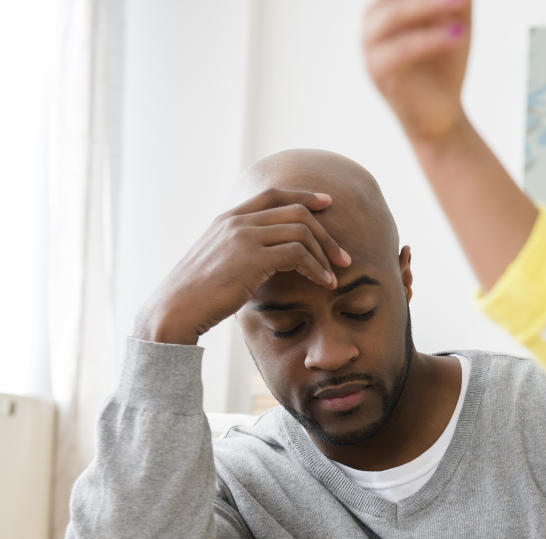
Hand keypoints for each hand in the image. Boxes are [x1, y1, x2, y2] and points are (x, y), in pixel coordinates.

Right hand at [135, 189, 350, 344]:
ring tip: (335, 275)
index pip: (273, 194)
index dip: (304, 195)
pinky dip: (317, 268)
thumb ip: (243, 251)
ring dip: (325, 254)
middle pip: (296, 211)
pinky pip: (298, 253)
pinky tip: (324, 283)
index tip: (327, 203)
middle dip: (325, 233)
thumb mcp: (220, 262)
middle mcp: (237, 221)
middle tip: (343, 257)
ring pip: (301, 231)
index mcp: (228, 218)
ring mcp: (243, 236)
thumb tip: (271, 258)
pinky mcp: (251, 257)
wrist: (174, 310)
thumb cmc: (199, 295)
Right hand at [363, 0, 471, 146]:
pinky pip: (402, 49)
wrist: (443, 115)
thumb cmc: (447, 64)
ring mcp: (370, 45)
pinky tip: (459, 35)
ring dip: (428, 6)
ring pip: (393, 16)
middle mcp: (373, 20)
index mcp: (387, 5)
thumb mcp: (457, 21)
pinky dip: (430, 39)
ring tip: (462, 3)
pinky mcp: (378, 71)